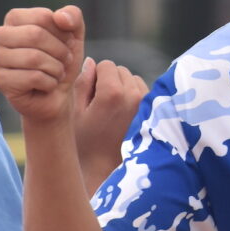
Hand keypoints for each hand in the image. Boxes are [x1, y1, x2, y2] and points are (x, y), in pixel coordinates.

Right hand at [0, 6, 86, 122]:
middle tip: (64, 61)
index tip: (66, 43)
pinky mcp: (0, 80)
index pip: (43, 17)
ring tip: (56, 73)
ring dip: (56, 68)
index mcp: (14, 18)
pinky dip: (50, 82)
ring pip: (34, 57)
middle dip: (60, 51)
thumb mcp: (74, 36)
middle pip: (35, 34)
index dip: (63, 33)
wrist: (58, 95)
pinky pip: (33, 77)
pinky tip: (47, 85)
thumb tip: (60, 16)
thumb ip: (73, 17)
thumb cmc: (61, 61)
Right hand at [73, 56, 147, 189]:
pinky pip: (142, 90)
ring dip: (123, 87)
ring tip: (113, 110)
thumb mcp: (76, 112)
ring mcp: (146, 102)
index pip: (106, 64)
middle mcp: (133, 94)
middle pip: (120, 70)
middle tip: (100, 103)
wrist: (106, 169)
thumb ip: (83, 83)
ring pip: (133, 79)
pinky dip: (133, 95)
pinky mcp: (153, 110)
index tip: (90, 94)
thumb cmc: (85, 142)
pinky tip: (124, 114)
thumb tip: (90, 61)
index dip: (95, 76)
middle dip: (110, 80)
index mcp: (112, 93)